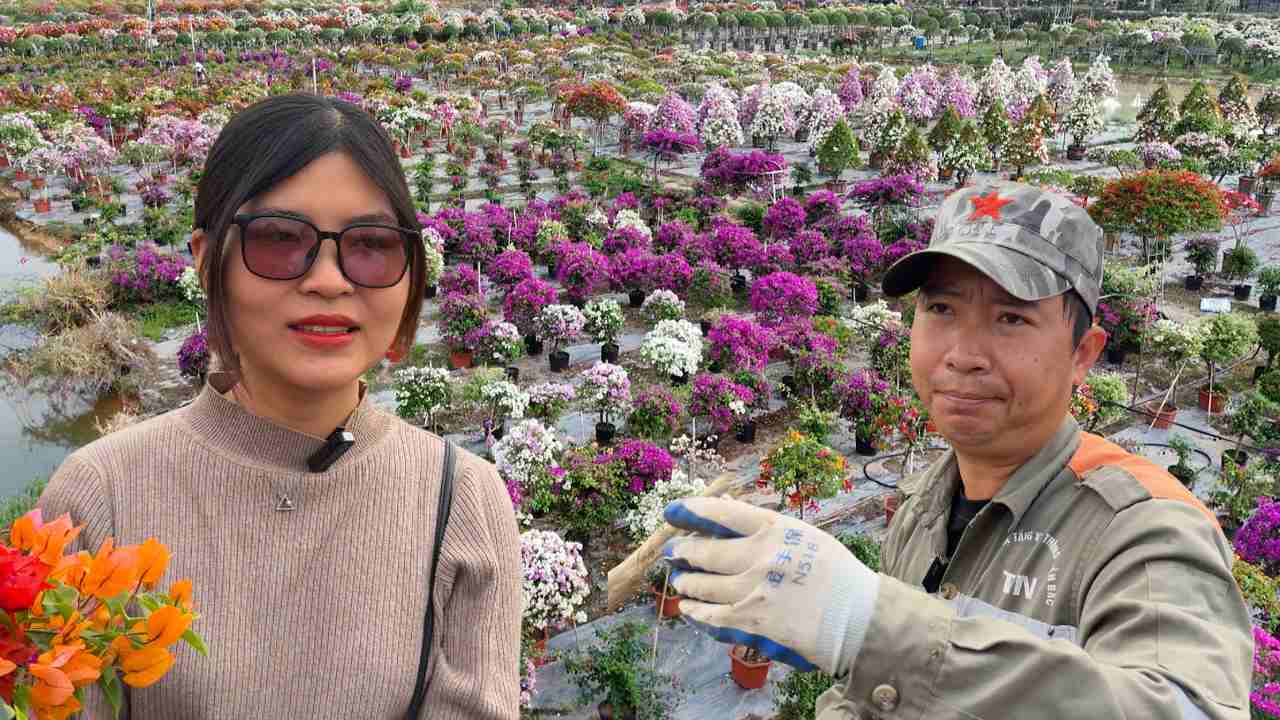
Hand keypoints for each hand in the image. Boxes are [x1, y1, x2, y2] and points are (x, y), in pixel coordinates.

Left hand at [661, 497, 879, 676]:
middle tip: (674, 553)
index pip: (722, 513)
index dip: (692, 510)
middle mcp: (760, 556)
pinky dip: (696, 611)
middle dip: (683, 552)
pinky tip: (689, 609)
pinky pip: (711, 616)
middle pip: (705, 551)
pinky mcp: (753, 622)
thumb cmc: (834, 572)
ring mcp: (754, 590)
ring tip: (681, 582)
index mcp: (775, 529)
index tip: (674, 511)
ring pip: (703, 585)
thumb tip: (723, 502)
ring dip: (686, 583)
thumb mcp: (803, 535)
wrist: (859, 617)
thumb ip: (761, 521)